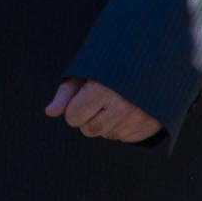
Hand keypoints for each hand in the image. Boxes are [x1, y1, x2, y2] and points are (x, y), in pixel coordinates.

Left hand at [45, 77, 160, 141]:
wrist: (150, 62)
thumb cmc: (110, 68)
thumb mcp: (84, 73)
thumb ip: (66, 93)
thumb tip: (50, 112)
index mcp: (101, 91)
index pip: (73, 118)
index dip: (74, 109)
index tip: (82, 98)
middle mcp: (122, 108)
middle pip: (89, 130)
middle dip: (88, 118)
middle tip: (97, 101)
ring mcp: (138, 119)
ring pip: (107, 135)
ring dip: (106, 123)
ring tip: (113, 103)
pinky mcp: (151, 127)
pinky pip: (126, 138)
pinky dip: (123, 127)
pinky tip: (127, 110)